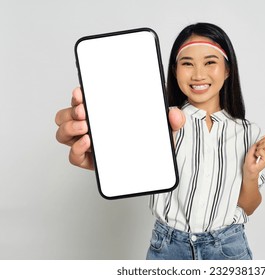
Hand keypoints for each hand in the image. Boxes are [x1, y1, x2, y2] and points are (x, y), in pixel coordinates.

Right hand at [55, 87, 185, 169]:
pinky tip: (87, 143)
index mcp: (105, 112)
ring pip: (64, 132)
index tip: (81, 92)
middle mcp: (93, 126)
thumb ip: (173, 120)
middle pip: (67, 114)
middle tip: (84, 112)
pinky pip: (74, 156)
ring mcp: (89, 143)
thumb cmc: (151, 142)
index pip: (84, 100)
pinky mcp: (91, 160)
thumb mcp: (164, 128)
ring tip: (85, 127)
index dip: (78, 95)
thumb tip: (174, 114)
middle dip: (71, 111)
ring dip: (69, 128)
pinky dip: (76, 149)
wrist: (152, 165)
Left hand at [243, 132, 264, 179]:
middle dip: (261, 142)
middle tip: (258, 148)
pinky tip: (257, 156)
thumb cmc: (252, 158)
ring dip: (258, 148)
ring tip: (257, 153)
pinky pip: (261, 150)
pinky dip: (257, 152)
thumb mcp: (255, 146)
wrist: (249, 167)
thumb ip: (261, 140)